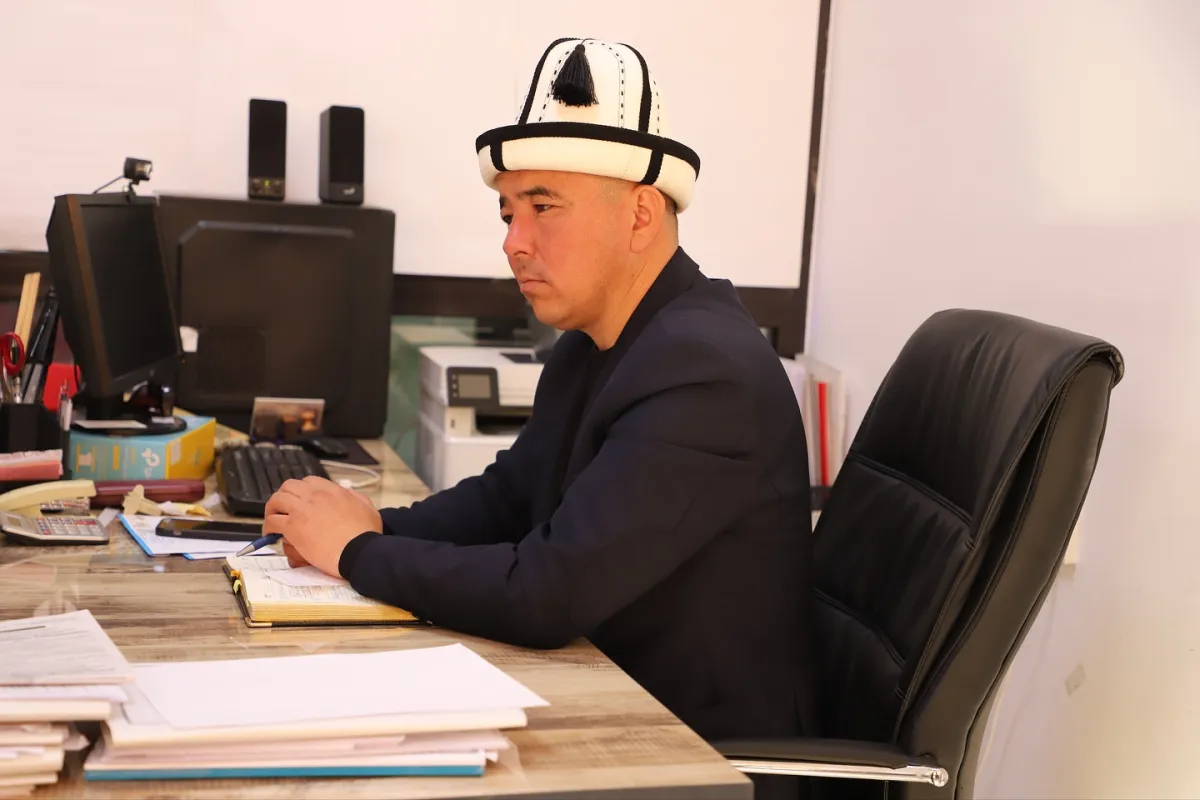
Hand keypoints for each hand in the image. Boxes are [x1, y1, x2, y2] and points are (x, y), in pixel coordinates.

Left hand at [263, 477, 381, 577]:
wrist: (359, 551)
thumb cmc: (366, 535)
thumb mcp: (368, 508)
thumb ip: (356, 497)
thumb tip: (347, 494)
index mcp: (333, 490)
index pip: (309, 482)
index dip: (302, 491)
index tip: (301, 502)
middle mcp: (315, 495)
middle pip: (289, 486)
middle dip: (284, 497)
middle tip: (284, 510)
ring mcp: (302, 509)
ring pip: (277, 500)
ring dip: (273, 509)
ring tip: (274, 521)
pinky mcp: (293, 527)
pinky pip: (272, 521)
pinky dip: (268, 527)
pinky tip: (271, 534)